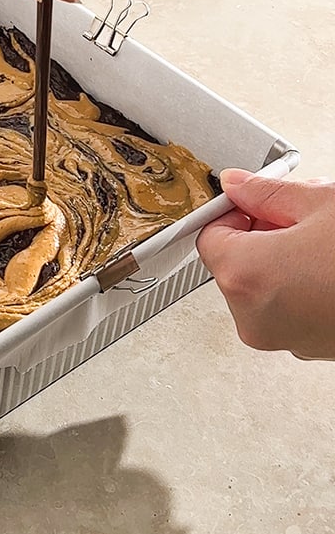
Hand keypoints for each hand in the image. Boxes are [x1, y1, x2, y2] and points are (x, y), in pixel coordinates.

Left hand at [195, 169, 334, 359]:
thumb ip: (267, 193)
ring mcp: (283, 338)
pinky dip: (302, 286)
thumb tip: (238, 184)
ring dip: (284, 261)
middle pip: (235, 262)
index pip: (210, 235)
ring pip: (263, 286)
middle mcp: (255, 317)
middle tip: (301, 218)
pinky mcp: (311, 348)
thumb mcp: (321, 205)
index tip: (256, 202)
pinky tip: (332, 268)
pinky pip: (289, 307)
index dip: (235, 213)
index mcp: (245, 276)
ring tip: (325, 245)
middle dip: (263, 235)